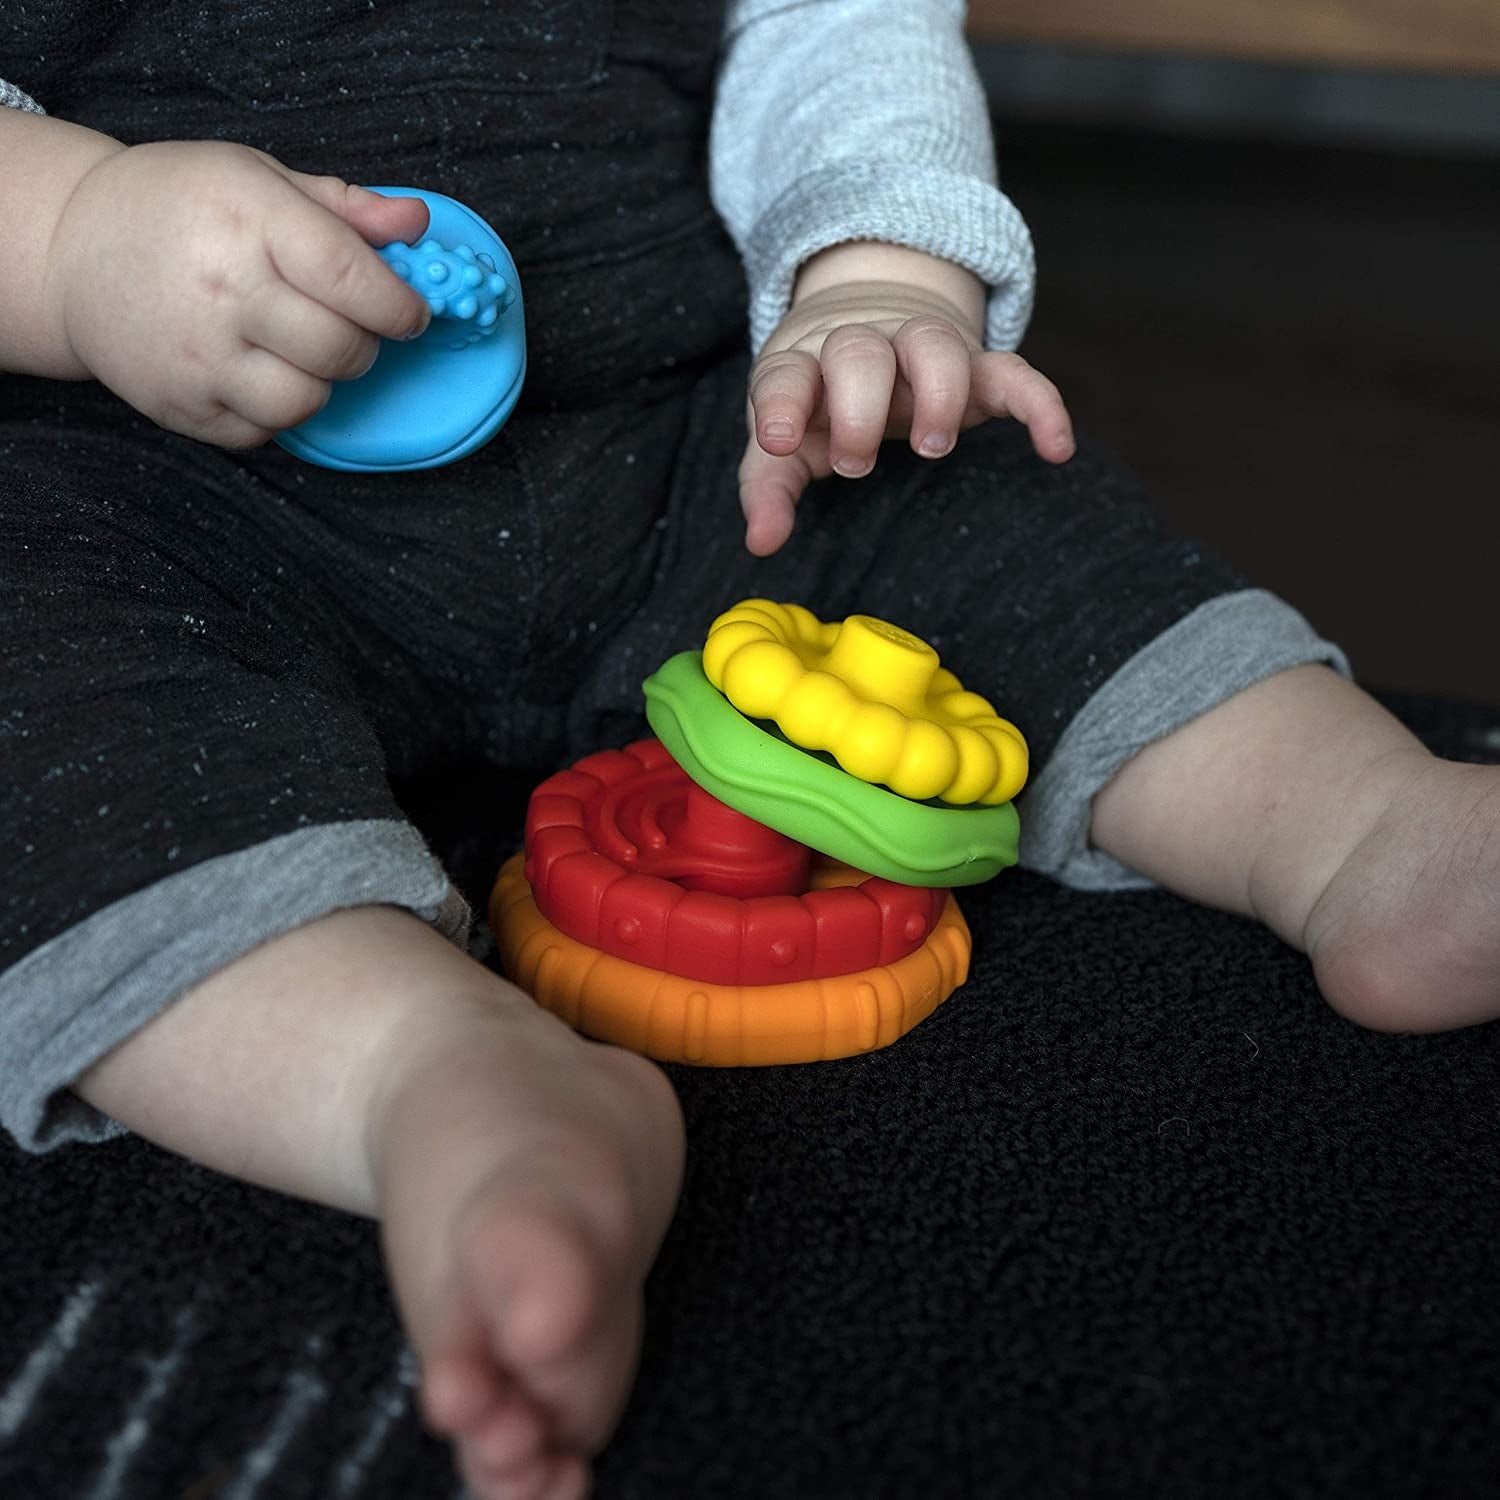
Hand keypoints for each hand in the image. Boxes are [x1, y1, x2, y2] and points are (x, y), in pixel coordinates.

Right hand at [46, 140, 432, 446]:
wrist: (73, 249)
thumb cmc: (179, 208)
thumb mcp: (258, 178)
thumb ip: (346, 207)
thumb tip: (416, 224)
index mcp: (249, 219)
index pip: (351, 278)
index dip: (399, 306)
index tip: (410, 313)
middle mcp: (223, 290)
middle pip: (340, 348)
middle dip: (365, 344)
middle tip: (350, 327)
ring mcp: (198, 355)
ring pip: (307, 400)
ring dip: (321, 381)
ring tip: (299, 349)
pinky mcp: (182, 405)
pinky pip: (264, 430)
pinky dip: (275, 408)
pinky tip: (256, 368)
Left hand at [738, 243, 1075, 555]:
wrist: (869, 331)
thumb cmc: (817, 402)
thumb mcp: (783, 443)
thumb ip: (768, 489)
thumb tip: (760, 542)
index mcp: (804, 365)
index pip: (787, 374)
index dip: (782, 404)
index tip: (780, 440)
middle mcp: (863, 345)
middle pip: (861, 353)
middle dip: (857, 405)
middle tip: (854, 461)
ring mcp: (922, 348)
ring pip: (936, 345)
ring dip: (937, 393)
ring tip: (930, 447)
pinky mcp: (976, 366)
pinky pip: (1015, 372)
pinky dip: (1040, 404)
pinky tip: (1056, 449)